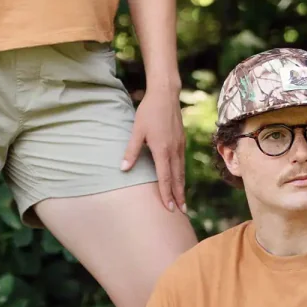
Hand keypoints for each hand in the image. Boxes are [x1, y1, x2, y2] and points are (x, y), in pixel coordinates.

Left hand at [121, 88, 186, 213]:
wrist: (166, 94)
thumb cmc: (149, 111)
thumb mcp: (137, 130)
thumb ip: (131, 150)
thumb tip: (123, 168)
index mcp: (162, 150)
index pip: (165, 178)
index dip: (166, 194)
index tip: (169, 208)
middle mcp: (174, 150)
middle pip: (177, 178)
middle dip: (179, 196)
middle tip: (181, 212)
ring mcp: (180, 145)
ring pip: (181, 171)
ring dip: (182, 187)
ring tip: (183, 201)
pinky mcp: (181, 141)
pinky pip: (182, 163)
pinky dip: (182, 175)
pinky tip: (180, 179)